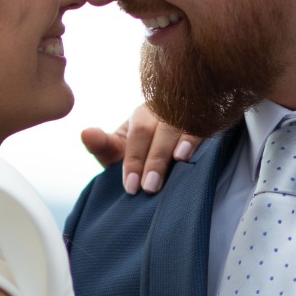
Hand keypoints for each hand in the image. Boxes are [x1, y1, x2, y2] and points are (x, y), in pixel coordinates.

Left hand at [80, 103, 201, 194]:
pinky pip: (207, 122)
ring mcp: (190, 111)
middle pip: (160, 128)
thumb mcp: (121, 151)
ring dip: (181, 142)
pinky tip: (196, 149)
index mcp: (144, 115)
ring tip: (178, 162)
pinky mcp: (211, 116)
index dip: (134, 160)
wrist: (178, 146)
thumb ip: (103, 146)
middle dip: (155, 158)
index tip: (131, 187)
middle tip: (150, 186)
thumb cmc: (144, 151)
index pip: (138, 134)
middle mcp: (168, 109)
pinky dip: (201, 135)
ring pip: (185, 122)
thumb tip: (85, 133)